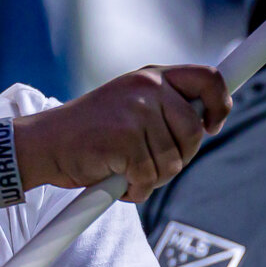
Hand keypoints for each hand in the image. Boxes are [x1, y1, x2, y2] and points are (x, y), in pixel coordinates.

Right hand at [16, 65, 230, 202]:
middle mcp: (148, 88)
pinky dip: (135, 190)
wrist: (44, 144)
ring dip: (153, 178)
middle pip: (195, 132)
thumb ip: (164, 108)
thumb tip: (207, 122)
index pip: (208, 78)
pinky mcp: (124, 140)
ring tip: (126, 169)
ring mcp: (136, 112)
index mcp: (152, 76)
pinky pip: (149, 178)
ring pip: (173, 162)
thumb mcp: (130, 105)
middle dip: (179, 158)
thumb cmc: (91, 132)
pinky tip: (116, 180)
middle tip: (150, 163)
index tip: (213, 124)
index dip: (221, 104)